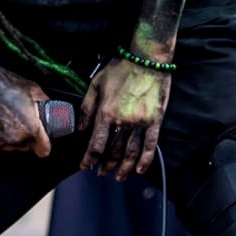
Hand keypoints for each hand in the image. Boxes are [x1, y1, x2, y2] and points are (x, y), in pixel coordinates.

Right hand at [0, 63, 53, 157]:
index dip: (43, 144)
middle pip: (26, 147)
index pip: (43, 150)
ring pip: (9, 146)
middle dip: (26, 138)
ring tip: (6, 120)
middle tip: (20, 122)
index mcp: (31, 128)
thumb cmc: (5, 84)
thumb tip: (50, 108)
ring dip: (10, 137)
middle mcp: (15, 138)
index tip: (42, 141)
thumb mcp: (34, 89)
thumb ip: (45, 103)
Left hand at [80, 57, 172, 178]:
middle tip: (102, 173)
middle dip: (105, 166)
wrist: (147, 59)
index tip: (85, 167)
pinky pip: (150, 145)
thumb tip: (80, 128)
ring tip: (118, 177)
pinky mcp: (155, 121)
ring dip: (123, 168)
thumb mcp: (96, 84)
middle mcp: (122, 122)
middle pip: (112, 152)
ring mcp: (140, 123)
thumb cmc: (120, 69)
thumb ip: (87, 108)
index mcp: (105, 113)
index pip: (95, 144)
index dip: (89, 159)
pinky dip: (145, 160)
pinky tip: (140, 170)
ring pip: (130, 153)